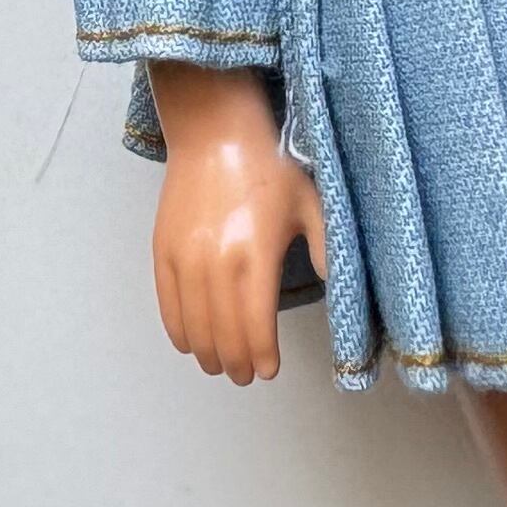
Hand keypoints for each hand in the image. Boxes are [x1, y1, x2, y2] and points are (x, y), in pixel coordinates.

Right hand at [145, 61, 326, 383]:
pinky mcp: (163, 249)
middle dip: (236, 363)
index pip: (255, 327)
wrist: (216, 132)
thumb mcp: (312, 205)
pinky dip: (178, 330)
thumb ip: (328, 251)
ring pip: (193, 327)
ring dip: (207, 354)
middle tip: (246, 374)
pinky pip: (167, 305)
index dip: (262, 357)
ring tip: (221, 364)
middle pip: (223, 335)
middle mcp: (216, 262)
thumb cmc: (269, 166)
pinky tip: (191, 342)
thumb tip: (343, 293)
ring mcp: (185, 258)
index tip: (269, 370)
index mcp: (256, 255)